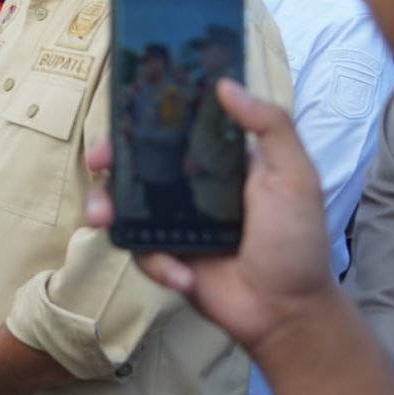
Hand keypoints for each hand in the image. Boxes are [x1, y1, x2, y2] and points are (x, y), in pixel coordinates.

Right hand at [85, 79, 332, 352]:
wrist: (287, 310)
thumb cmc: (295, 238)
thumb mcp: (295, 176)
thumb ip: (270, 126)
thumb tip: (225, 83)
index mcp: (216, 159)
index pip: (172, 125)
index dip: (142, 114)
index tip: (122, 110)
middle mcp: (188, 184)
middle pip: (135, 159)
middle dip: (107, 157)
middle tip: (98, 161)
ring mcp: (171, 221)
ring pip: (122, 202)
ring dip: (105, 206)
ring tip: (102, 219)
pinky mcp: (163, 256)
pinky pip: (138, 249)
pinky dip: (155, 263)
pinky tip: (181, 276)